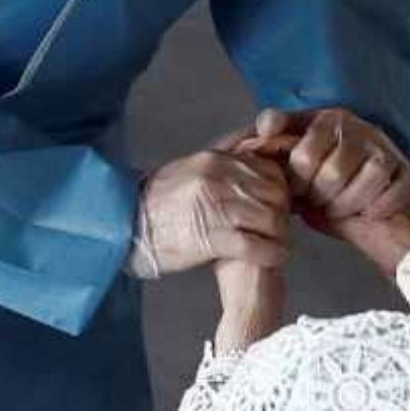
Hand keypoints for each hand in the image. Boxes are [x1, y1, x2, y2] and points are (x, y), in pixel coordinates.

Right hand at [129, 142, 289, 280]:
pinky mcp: (213, 238)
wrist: (126, 227)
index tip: (278, 203)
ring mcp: (216, 208)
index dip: (281, 188)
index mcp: (216, 159)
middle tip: (280, 228)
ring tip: (277, 244)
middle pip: (275, 194)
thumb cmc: (159, 202)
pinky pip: (257, 246)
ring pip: (271, 219)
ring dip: (280, 236)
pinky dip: (271, 254)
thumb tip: (259, 152)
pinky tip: (273, 258)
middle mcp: (219, 179)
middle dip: (283, 213)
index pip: (269, 169)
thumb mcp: (191, 169)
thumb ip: (224, 162)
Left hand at [256, 107, 409, 235]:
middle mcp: (360, 128)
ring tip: (338, 207)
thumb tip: (266, 128)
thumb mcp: (288, 155)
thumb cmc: (316, 176)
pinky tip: (366, 212)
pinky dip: (379, 207)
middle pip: (336, 172)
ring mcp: (386, 149)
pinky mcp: (408, 172)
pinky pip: (397, 190)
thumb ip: (272, 138)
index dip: (298, 182)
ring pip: (371, 177)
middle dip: (321, 196)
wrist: (354, 204)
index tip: (298, 189)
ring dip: (349, 204)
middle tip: (318, 201)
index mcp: (327, 119)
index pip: (305, 156)